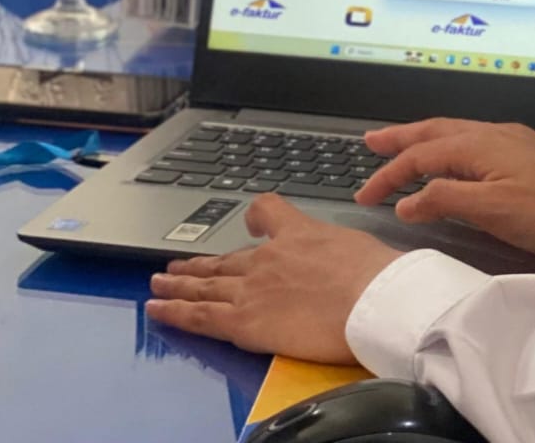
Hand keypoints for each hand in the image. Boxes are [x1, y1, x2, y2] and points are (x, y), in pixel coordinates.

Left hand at [146, 195, 401, 362]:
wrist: (374, 299)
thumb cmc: (377, 276)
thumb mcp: (356, 242)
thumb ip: (337, 248)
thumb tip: (345, 259)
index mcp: (297, 234)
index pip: (267, 214)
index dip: (256, 221)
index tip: (252, 227)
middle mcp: (267, 258)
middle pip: (225, 258)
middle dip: (199, 263)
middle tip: (178, 265)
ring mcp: (252, 288)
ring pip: (204, 284)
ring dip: (178, 284)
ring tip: (158, 282)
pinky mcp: (244, 321)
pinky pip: (200, 316)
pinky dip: (175, 312)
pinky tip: (158, 308)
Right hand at [357, 119, 534, 264]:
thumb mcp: (495, 212)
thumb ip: (446, 201)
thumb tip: (405, 200)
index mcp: (480, 144)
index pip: (420, 156)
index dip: (388, 175)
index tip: (363, 196)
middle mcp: (493, 134)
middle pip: (435, 131)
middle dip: (400, 138)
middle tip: (371, 143)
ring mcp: (512, 142)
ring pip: (454, 134)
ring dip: (423, 140)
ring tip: (401, 146)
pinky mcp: (527, 154)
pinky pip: (472, 142)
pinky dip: (448, 148)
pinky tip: (452, 160)